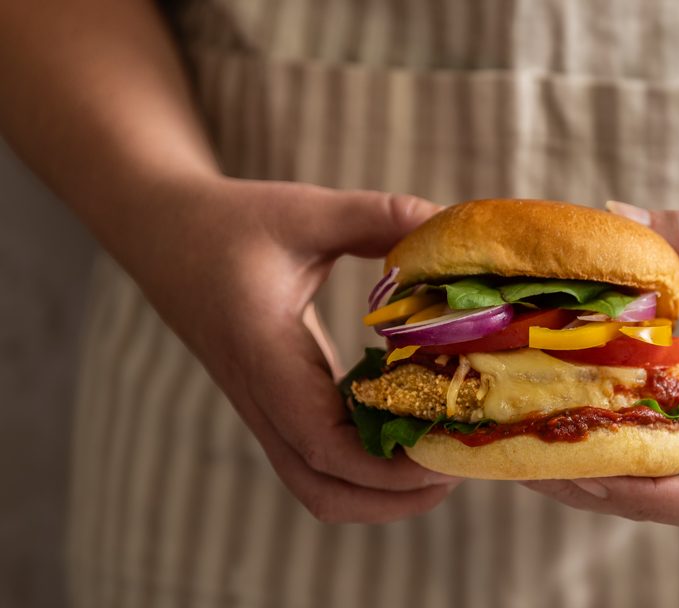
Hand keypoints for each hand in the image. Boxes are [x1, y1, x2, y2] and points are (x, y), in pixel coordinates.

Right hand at [118, 176, 458, 522]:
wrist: (163, 235)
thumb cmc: (230, 223)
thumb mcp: (304, 211)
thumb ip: (377, 216)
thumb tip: (447, 223)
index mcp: (264, 357)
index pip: (322, 445)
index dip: (388, 467)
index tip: (449, 452)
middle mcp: (262, 398)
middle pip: (323, 491)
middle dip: (395, 498)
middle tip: (459, 464)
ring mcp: (267, 409)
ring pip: (320, 485)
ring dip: (383, 491)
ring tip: (444, 457)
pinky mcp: (278, 405)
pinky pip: (321, 459)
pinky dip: (368, 465)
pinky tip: (413, 427)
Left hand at [522, 203, 678, 528]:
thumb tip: (613, 215)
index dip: (645, 494)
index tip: (589, 471)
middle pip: (663, 499)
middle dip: (593, 487)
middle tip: (522, 456)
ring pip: (649, 482)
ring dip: (588, 470)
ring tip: (521, 443)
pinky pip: (649, 446)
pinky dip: (604, 440)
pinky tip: (554, 414)